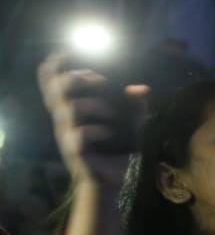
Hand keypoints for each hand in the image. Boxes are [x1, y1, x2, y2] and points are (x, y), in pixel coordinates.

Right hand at [36, 53, 146, 189]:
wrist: (109, 182)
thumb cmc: (115, 150)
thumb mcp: (128, 125)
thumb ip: (134, 106)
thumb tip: (143, 88)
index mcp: (70, 108)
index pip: (52, 81)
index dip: (56, 64)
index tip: (69, 52)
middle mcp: (64, 119)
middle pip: (56, 89)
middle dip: (78, 78)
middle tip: (100, 81)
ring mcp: (67, 135)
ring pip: (68, 109)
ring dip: (93, 104)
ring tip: (110, 112)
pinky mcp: (74, 152)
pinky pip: (79, 135)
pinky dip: (96, 130)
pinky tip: (109, 133)